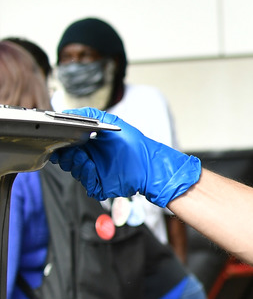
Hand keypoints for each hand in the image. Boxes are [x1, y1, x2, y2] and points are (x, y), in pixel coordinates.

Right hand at [48, 107, 201, 207]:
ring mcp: (95, 173)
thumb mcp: (113, 123)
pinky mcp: (100, 185)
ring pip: (74, 170)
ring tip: (82, 156)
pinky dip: (85, 174)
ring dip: (75, 163)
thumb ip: (91, 115)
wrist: (150, 165)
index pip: (67, 145)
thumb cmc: (134, 144)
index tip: (56, 139)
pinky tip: (90, 165)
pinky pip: (86, 183)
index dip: (60, 143)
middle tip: (67, 148)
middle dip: (64, 154)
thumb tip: (67, 113)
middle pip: (67, 159)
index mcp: (91, 145)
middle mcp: (91, 159)